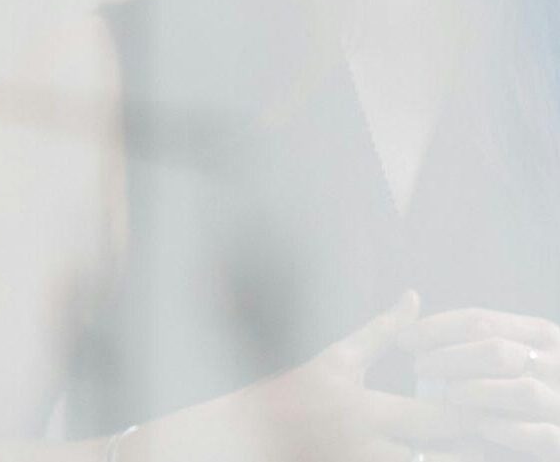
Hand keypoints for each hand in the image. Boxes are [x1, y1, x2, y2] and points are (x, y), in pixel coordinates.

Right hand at [136, 292, 470, 461]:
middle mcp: (365, 443)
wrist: (249, 432)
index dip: (469, 412)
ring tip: (471, 446)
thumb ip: (381, 330)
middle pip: (438, 451)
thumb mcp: (336, 356)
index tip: (492, 401)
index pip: (432, 416)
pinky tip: (435, 453)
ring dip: (450, 456)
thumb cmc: (293, 387)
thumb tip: (414, 297)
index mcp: (361, 407)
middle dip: (471, 440)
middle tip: (494, 425)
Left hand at [400, 306, 559, 457]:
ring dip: (478, 392)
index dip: (436, 328)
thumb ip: (474, 337)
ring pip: (522, 391)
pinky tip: (481, 426)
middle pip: (497, 351)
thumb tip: (408, 312)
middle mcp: (557, 364)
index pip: (481, 321)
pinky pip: (540, 434)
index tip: (403, 339)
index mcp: (540, 335)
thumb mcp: (509, 351)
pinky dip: (508, 430)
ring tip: (448, 394)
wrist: (553, 419)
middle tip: (419, 368)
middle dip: (450, 358)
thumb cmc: (518, 386)